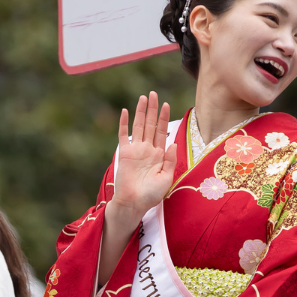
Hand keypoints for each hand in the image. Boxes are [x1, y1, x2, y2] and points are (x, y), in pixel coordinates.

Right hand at [109, 92, 177, 220]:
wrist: (133, 203)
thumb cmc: (151, 195)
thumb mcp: (166, 178)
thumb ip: (170, 160)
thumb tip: (173, 143)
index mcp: (159, 155)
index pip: (162, 131)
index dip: (164, 118)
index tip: (167, 104)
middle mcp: (147, 149)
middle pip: (151, 124)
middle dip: (153, 109)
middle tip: (153, 93)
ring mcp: (135, 150)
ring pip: (139, 126)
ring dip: (141, 112)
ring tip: (143, 97)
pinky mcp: (124, 153)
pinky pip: (123, 135)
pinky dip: (123, 123)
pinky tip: (125, 111)